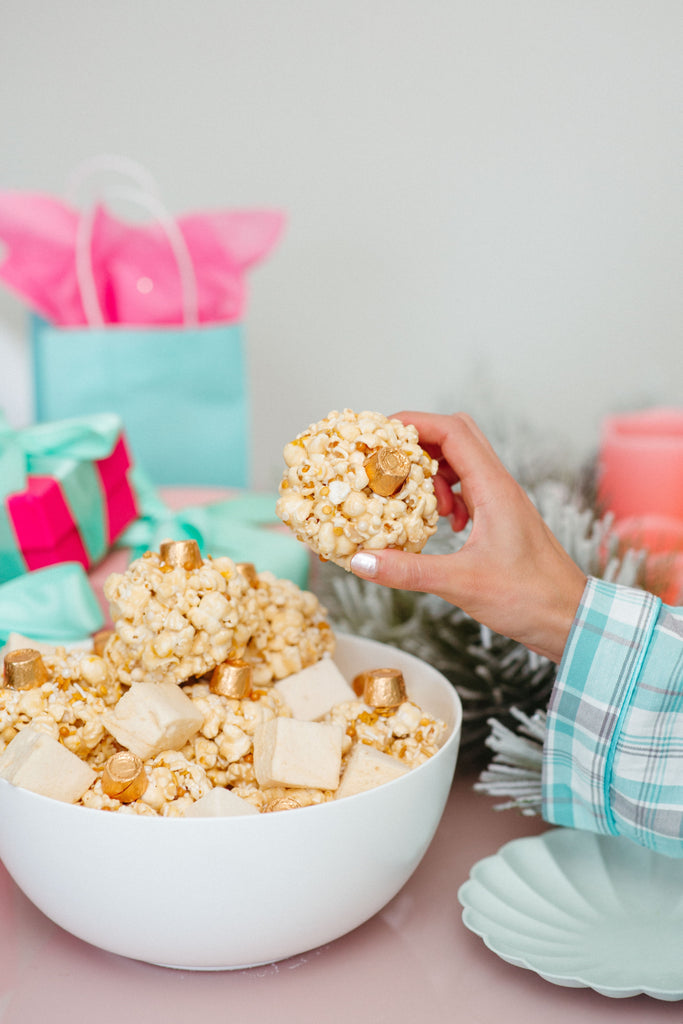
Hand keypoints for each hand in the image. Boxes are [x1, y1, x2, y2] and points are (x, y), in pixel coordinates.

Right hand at [349, 412, 586, 662]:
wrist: (572, 619)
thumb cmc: (530, 598)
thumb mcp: (462, 584)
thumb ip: (409, 571)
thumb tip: (361, 561)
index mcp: (494, 488)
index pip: (451, 431)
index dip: (413, 423)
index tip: (379, 434)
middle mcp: (499, 486)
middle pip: (456, 437)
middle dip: (417, 442)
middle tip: (386, 463)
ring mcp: (502, 501)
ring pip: (461, 462)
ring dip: (431, 472)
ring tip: (413, 502)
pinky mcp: (502, 519)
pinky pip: (468, 489)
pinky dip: (445, 496)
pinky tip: (438, 525)